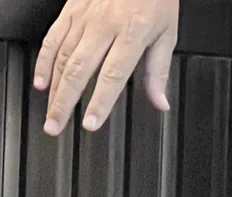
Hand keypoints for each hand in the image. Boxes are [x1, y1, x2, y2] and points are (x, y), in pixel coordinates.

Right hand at [34, 0, 178, 135]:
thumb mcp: (167, 33)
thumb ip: (158, 71)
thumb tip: (160, 103)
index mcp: (130, 34)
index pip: (112, 77)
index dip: (99, 103)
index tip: (90, 124)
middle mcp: (103, 26)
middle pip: (80, 71)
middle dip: (65, 103)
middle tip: (56, 127)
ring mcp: (84, 16)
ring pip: (63, 57)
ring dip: (53, 89)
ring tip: (49, 113)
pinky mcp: (72, 8)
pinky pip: (54, 37)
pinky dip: (45, 61)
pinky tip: (41, 81)